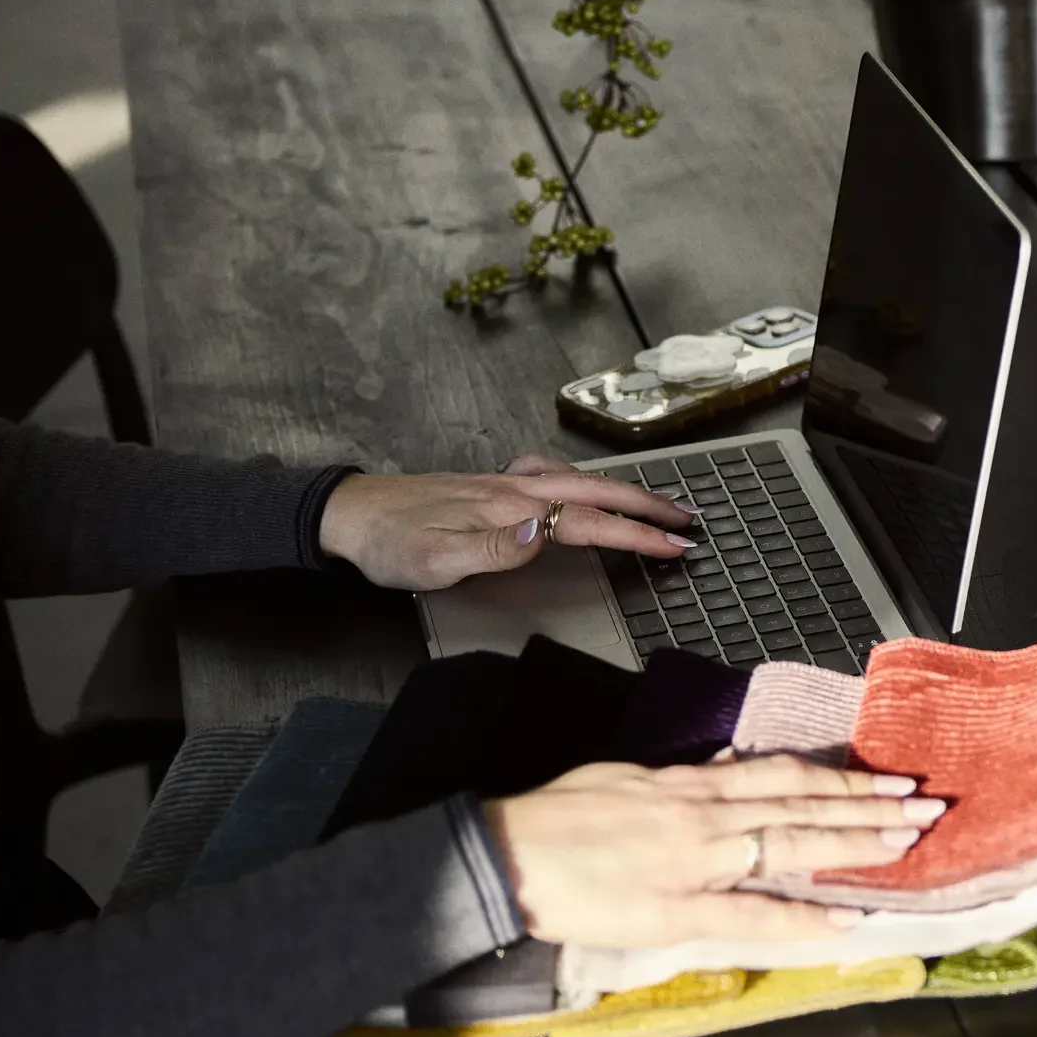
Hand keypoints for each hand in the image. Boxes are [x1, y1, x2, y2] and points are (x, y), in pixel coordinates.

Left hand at [319, 454, 697, 590]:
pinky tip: (583, 485)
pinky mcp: (491, 484)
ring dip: (623, 491)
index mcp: (509, 509)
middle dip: (648, 505)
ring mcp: (504, 482)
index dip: (637, 536)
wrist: (348, 513)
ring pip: (579, 479)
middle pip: (596, 491)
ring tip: (654, 503)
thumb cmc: (389, 543)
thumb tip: (548, 530)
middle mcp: (513, 488)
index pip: (589, 523)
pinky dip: (585, 479)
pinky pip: (554, 474)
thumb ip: (497, 548)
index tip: (674, 546)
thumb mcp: (435, 561)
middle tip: (688, 519)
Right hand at [482, 756, 946, 946]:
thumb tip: (727, 764)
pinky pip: (752, 913)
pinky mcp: (677, 909)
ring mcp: (695, 861)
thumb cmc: (556, 817)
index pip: (785, 774)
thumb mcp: (627, 778)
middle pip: (803, 804)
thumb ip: (684, 776)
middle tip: (924, 805)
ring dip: (852, 843)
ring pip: (790, 845)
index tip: (888, 778)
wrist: (505, 854)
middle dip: (868, 806)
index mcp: (691, 783)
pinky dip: (803, 916)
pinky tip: (845, 917)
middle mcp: (704, 815)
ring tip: (905, 843)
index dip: (842, 775)